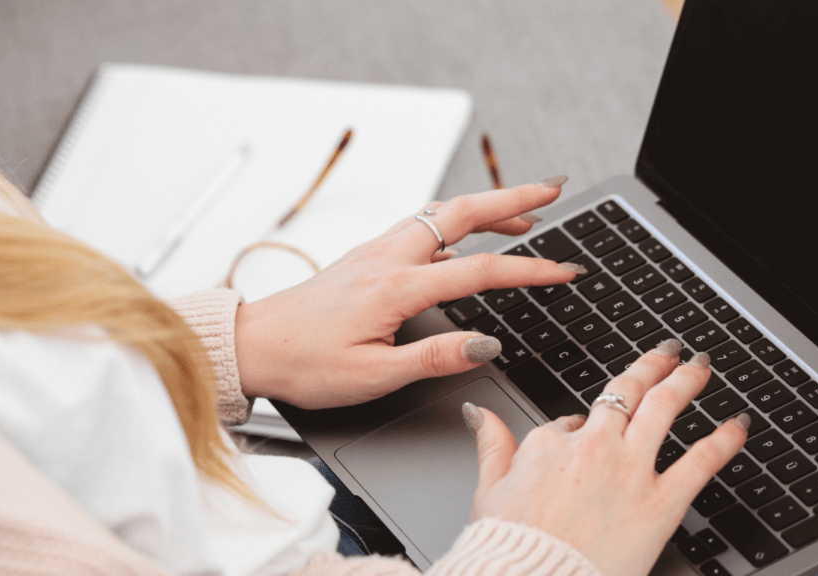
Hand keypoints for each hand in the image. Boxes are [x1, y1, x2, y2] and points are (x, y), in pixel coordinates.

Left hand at [234, 179, 582, 408]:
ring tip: (521, 218)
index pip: (479, 271)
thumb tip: (486, 345)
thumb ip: (433, 358)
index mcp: (395, 287)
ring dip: (483, 208)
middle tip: (552, 189)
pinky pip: (418, 227)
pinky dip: (452, 222)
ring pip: (438, 215)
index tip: (565, 272)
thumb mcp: (372, 375)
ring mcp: (374, 253)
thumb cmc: (304, 364)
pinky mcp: (364, 258)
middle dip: (512, 199)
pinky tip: (462, 238)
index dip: (529, 271)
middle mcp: (386, 258)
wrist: (252, 345)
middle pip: (461, 213)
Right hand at [466, 343, 749, 575]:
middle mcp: (592, 447)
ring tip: (700, 366)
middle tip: (668, 352)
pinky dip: (723, 440)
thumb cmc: (511, 545)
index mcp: (548, 444)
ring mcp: (629, 471)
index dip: (578, 428)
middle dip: (651, 366)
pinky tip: (736, 425)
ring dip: (685, 381)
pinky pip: (700, 462)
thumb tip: (477, 413)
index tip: (582, 439)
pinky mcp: (660, 502)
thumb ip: (491, 444)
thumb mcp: (488, 490)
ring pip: (663, 409)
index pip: (569, 422)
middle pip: (626, 392)